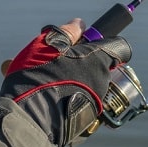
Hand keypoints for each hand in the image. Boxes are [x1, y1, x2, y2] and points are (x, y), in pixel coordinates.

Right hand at [0, 19, 131, 146]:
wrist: (29, 119)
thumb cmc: (40, 75)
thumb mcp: (49, 43)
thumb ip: (67, 32)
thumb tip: (80, 24)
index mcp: (99, 61)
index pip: (118, 46)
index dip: (102, 40)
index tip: (82, 40)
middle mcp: (102, 84)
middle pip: (94, 65)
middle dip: (74, 60)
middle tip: (49, 58)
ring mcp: (93, 105)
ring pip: (80, 84)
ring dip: (63, 78)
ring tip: (33, 76)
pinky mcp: (81, 122)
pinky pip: (72, 102)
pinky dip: (59, 96)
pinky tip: (36, 92)